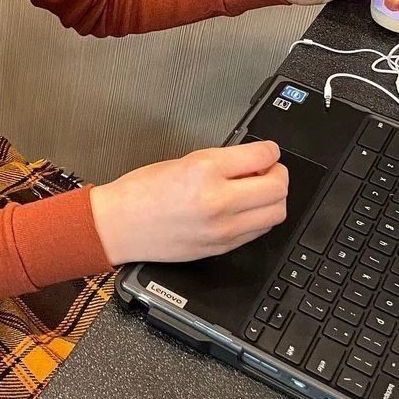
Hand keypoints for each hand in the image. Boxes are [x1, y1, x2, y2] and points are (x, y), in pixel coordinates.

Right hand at [89, 140, 287, 264]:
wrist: (119, 225)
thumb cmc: (140, 191)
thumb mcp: (180, 162)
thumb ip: (219, 162)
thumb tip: (252, 163)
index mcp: (204, 171)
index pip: (261, 157)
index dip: (270, 151)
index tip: (269, 150)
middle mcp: (218, 201)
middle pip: (277, 188)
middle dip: (279, 174)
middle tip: (269, 169)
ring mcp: (223, 229)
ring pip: (276, 213)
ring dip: (274, 198)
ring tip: (259, 190)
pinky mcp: (222, 247)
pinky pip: (259, 231)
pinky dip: (261, 217)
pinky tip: (247, 208)